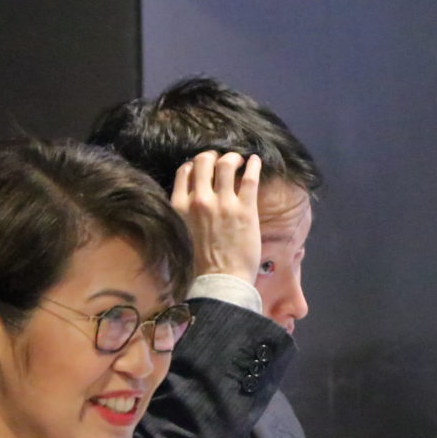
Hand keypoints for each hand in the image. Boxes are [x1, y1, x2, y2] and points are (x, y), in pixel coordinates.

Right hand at [171, 151, 261, 283]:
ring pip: (226, 164)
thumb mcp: (182, 231)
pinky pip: (250, 178)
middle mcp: (199, 200)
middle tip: (222, 160)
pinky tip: (256, 161)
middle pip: (204, 161)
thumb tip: (194, 197)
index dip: (195, 164)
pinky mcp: (245, 208)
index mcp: (180, 206)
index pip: (184, 171)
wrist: (221, 280)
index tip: (204, 167)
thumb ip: (186, 211)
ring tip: (240, 160)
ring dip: (234, 158)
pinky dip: (254, 165)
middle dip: (213, 156)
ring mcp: (223, 203)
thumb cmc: (201, 263)